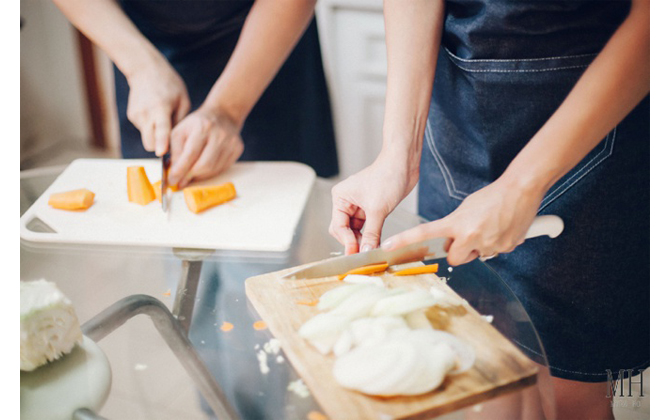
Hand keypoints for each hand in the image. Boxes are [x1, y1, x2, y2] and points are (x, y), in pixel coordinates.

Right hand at [126, 60, 190, 155]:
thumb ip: (180, 122)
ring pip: (147, 138)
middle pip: (150, 143)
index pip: (161, 130)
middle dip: (160, 147)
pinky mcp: (132, 116)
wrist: (145, 69)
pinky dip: (151, 127)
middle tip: (171, 142)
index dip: (162, 143)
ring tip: (163, 118)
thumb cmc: (170, 85)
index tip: (162, 153)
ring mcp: (136, 115)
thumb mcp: (183, 100)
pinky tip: (155, 114)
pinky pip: (144, 130)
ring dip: (156, 135)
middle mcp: (145, 113)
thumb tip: (177, 143)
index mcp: (161, 108)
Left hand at [168, 105, 243, 187]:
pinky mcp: (237, 149)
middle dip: (190, 176)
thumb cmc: (197, 124)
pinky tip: (203, 168)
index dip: (180, 171)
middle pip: (204, 165)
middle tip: (180, 181)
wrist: (222, 114)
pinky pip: (222, 168)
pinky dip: (210, 172)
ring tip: (191, 173)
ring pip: (214, 170)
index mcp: (202, 127)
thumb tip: (174, 173)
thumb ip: (175, 152)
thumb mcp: (179, 132)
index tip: (172, 181)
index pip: (190, 155)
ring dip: (200, 175)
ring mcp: (231, 142)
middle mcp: (219, 135)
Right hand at [329, 155, 418, 254]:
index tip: (356, 254)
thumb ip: (371, 234)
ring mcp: (359, 207)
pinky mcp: (372, 209)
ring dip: (363, 241)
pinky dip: (371, 237)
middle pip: (344, 231)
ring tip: (372, 252)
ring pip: (356, 231)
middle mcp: (347, 202)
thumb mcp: (378, 209)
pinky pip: (368, 228)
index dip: (346, 242)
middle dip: (353, 242)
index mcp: (340, 198)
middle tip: (363, 256)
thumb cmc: (387, 176)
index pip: (338, 226)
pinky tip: (377, 245)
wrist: (404, 164)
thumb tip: (366, 252)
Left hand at [382, 177, 544, 265]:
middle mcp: (470, 236)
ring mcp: (488, 244)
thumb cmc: (492, 196)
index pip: (424, 234)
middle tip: (466, 237)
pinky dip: (496, 244)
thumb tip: (453, 242)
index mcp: (456, 224)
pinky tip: (501, 229)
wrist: (520, 190)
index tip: (386, 246)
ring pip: (476, 257)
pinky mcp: (505, 248)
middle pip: (454, 259)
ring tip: (488, 228)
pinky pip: (494, 253)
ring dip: (478, 248)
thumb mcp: (465, 209)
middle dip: (458, 252)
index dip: (404, 241)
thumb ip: (455, 227)